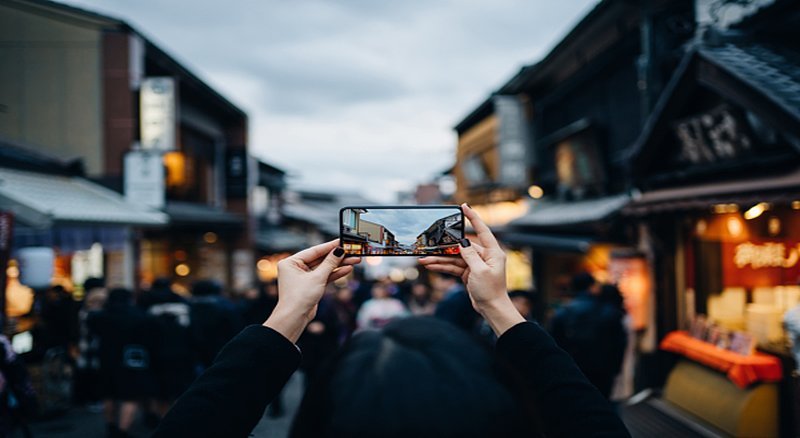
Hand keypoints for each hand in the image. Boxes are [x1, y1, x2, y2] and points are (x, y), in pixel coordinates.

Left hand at [264, 239, 360, 341]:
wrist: (295, 319)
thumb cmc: (300, 297)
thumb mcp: (317, 277)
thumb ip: (330, 263)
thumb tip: (339, 250)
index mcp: (291, 262)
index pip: (314, 251)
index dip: (330, 246)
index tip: (342, 241)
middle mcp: (296, 268)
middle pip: (321, 259)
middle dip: (337, 257)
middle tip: (352, 252)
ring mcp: (304, 277)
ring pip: (324, 268)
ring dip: (339, 265)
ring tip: (355, 260)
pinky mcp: (311, 286)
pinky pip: (324, 277)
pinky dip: (335, 274)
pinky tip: (347, 269)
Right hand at [419, 204, 523, 335]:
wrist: (491, 309)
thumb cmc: (491, 291)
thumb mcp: (479, 271)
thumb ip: (469, 255)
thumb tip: (462, 242)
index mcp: (493, 252)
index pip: (482, 230)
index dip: (473, 218)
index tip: (464, 206)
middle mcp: (484, 256)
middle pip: (462, 246)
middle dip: (445, 247)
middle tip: (431, 244)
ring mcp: (476, 264)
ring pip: (455, 258)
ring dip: (440, 259)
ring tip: (424, 260)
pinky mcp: (469, 273)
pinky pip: (454, 267)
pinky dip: (443, 267)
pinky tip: (431, 266)